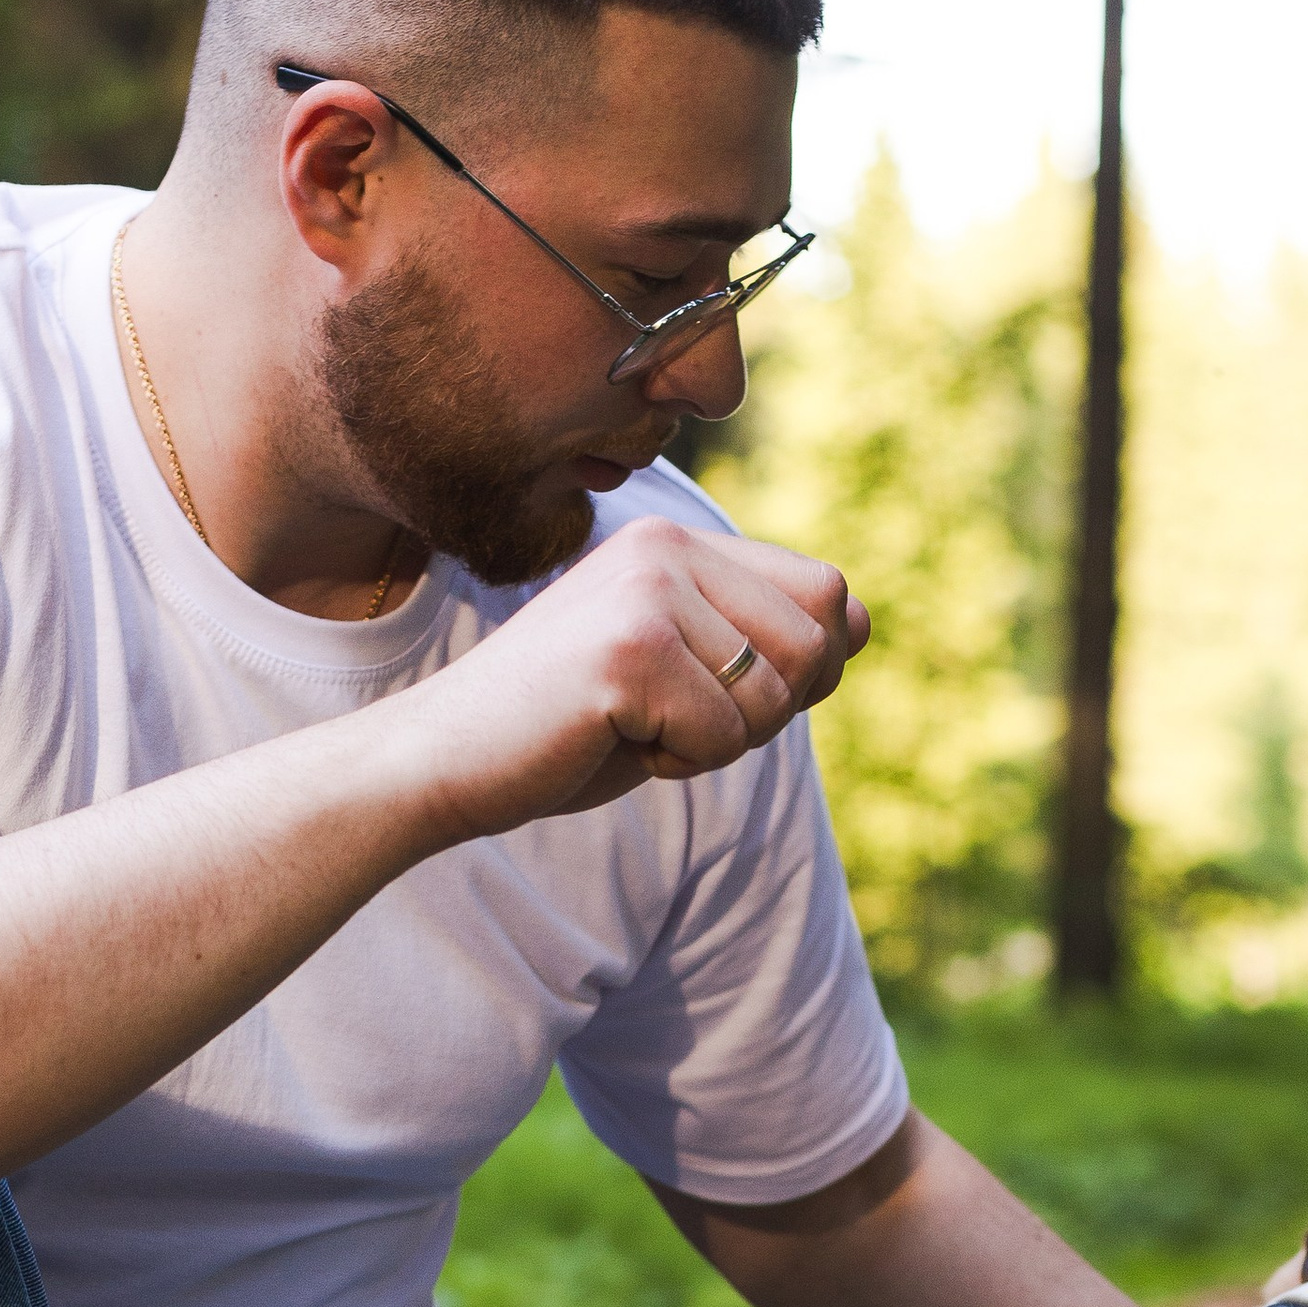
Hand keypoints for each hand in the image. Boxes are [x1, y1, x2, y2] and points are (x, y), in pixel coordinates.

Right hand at [403, 514, 864, 841]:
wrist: (445, 759)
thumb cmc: (565, 729)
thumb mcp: (681, 677)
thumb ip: (766, 646)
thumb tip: (862, 620)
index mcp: (679, 543)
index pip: (825, 593)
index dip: (802, 667)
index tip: (714, 693)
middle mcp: (667, 549)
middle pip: (815, 641)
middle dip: (764, 711)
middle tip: (670, 719)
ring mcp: (647, 594)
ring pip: (773, 698)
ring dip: (717, 741)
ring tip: (632, 725)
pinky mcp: (629, 652)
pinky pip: (723, 736)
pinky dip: (678, 763)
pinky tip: (608, 739)